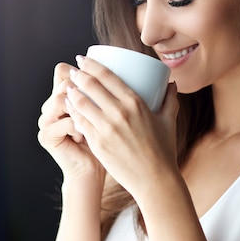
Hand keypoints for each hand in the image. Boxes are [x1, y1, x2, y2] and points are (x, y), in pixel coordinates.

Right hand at [37, 62, 104, 184]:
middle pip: (63, 82)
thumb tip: (120, 64)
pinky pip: (64, 121)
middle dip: (82, 92)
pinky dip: (79, 128)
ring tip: (90, 125)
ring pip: (61, 98)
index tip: (101, 86)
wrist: (94, 171)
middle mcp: (51, 104)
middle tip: (99, 109)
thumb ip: (105, 90)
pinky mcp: (46, 135)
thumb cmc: (106, 141)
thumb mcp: (106, 111)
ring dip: (81, 110)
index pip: (63, 70)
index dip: (80, 72)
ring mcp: (46, 119)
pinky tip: (84, 136)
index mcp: (63, 95)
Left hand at [65, 55, 179, 200]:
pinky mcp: (97, 144)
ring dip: (71, 93)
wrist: (155, 180)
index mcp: (135, 103)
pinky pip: (80, 123)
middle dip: (78, 75)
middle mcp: (119, 113)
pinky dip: (73, 113)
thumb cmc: (163, 150)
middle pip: (90, 86)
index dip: (91, 65)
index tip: (83, 59)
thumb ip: (170, 99)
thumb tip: (171, 83)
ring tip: (68, 89)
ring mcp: (106, 129)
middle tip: (73, 72)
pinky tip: (70, 109)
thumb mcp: (168, 120)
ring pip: (81, 104)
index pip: (107, 76)